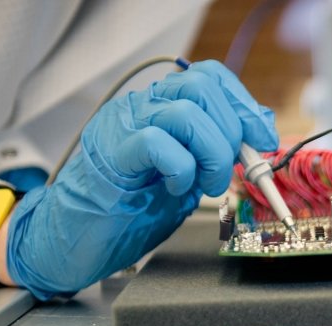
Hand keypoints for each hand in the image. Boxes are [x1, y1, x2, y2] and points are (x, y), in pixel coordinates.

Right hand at [4, 60, 277, 299]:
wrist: (69, 242)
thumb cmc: (126, 212)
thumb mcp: (187, 179)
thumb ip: (214, 154)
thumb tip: (257, 137)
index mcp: (160, 108)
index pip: (210, 77)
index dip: (244, 104)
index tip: (262, 138)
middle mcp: (140, 108)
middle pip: (201, 86)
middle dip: (231, 131)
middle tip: (226, 170)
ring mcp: (123, 126)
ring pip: (185, 112)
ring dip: (211, 153)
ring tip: (204, 185)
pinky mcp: (110, 153)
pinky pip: (156, 142)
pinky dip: (180, 168)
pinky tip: (175, 188)